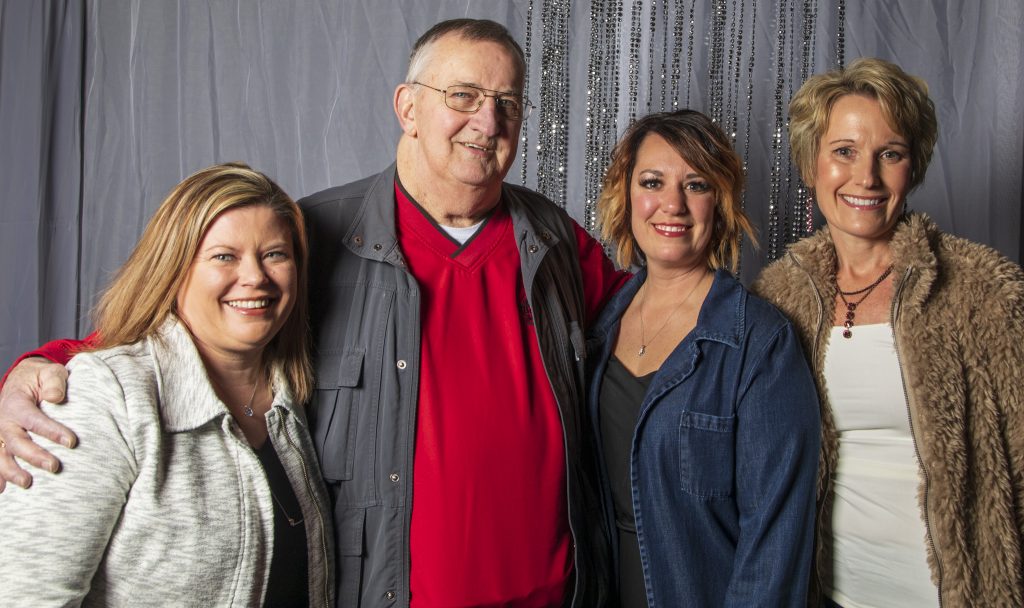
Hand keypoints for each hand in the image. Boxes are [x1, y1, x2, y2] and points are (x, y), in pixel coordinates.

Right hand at [0, 357, 75, 490]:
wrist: (21, 381)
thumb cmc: (40, 378)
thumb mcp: (49, 372)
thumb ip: (54, 383)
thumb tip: (56, 398)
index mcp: (16, 403)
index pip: (34, 419)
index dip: (51, 431)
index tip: (71, 442)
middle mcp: (4, 421)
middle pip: (16, 441)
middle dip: (34, 455)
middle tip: (54, 466)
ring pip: (1, 455)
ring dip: (11, 471)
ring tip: (27, 483)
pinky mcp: (0, 443)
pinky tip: (3, 490)